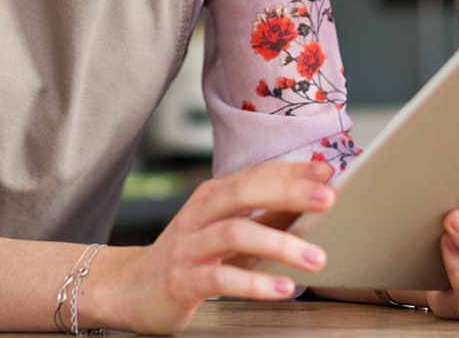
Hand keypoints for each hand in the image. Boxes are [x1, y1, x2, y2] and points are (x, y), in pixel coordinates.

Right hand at [90, 159, 334, 334]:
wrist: (130, 288)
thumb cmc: (188, 257)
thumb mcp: (229, 232)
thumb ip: (267, 217)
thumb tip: (314, 201)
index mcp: (213, 196)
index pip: (256, 174)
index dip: (292, 170)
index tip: (328, 171)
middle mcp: (199, 213)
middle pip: (245, 191)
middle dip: (289, 192)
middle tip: (328, 199)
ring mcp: (188, 246)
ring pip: (235, 233)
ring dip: (281, 244)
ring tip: (316, 258)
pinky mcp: (181, 280)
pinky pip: (221, 277)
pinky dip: (255, 282)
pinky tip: (283, 288)